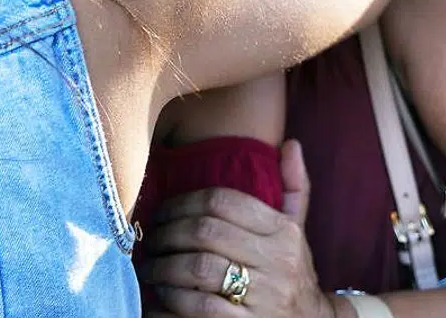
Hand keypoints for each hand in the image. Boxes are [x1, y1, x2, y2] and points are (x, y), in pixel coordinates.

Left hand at [143, 141, 336, 317]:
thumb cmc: (293, 272)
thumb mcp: (297, 231)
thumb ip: (294, 188)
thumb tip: (291, 144)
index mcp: (283, 232)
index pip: (223, 201)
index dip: (183, 202)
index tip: (162, 211)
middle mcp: (276, 261)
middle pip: (205, 232)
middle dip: (167, 233)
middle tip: (148, 239)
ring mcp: (264, 296)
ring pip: (199, 268)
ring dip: (164, 266)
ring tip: (149, 267)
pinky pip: (200, 306)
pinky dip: (174, 298)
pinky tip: (162, 294)